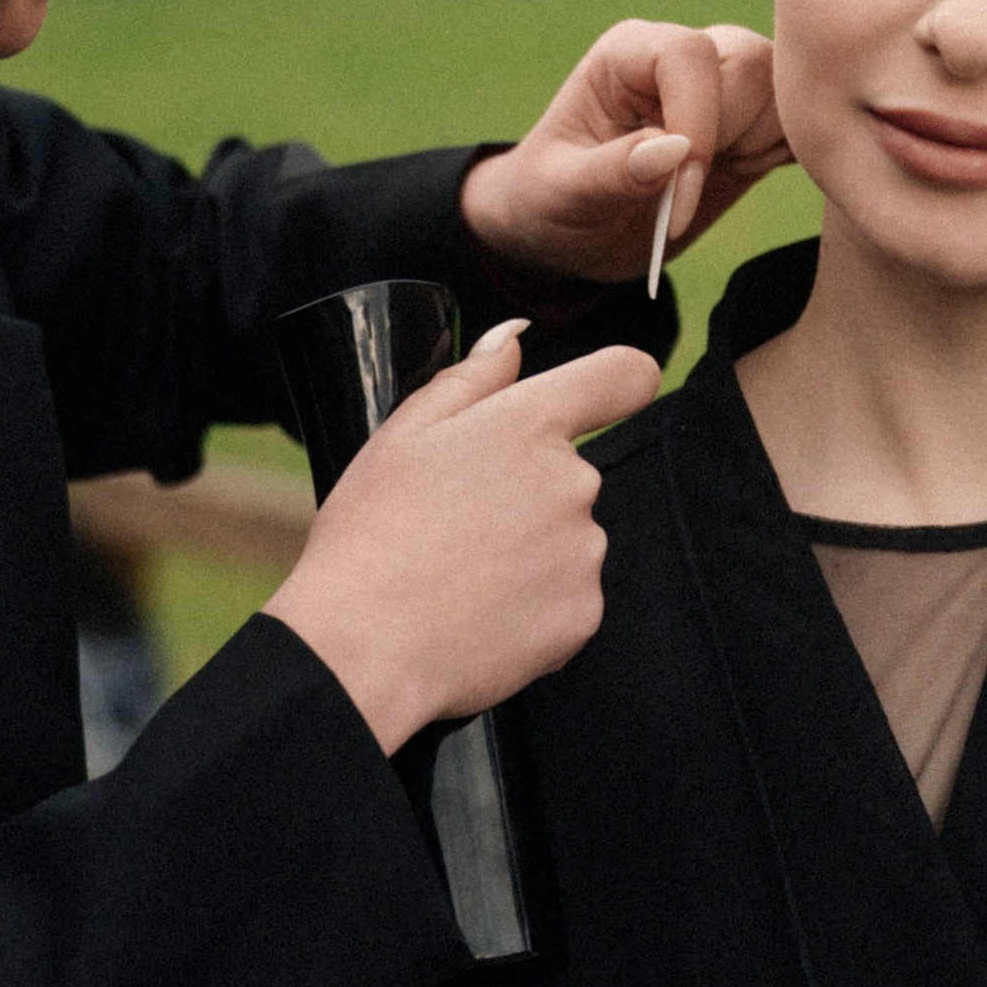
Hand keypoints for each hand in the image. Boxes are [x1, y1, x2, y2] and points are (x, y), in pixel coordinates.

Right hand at [264, 325, 658, 752]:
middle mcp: (574, 482)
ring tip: (458, 579)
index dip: (620, 381)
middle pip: (570, 474)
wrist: (364, 647)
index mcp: (530, 425)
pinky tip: (477, 616)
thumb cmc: (372, 534)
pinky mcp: (583, 614)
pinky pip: (566, 600)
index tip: (612, 394)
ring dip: (528, 555)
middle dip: (525, 493)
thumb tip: (514, 339)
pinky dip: (532, 609)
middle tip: (456, 528)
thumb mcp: (403, 434)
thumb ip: (471, 379)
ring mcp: (584, 551)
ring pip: (567, 540)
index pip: (623, 376)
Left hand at [459, 22, 793, 288]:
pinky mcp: (753, 120)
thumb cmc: (552, 204)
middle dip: (733, 136)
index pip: (689, 56)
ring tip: (710, 178)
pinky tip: (740, 173)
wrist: (573, 233)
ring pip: (785, 90)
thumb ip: (611, 172)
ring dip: (762, 145)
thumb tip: (674, 150)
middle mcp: (682, 57)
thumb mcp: (562, 196)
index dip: (698, 123)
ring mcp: (724, 85)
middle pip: (752, 64)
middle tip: (689, 189)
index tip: (679, 193)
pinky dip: (783, 153)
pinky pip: (798, 120)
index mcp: (628, 54)